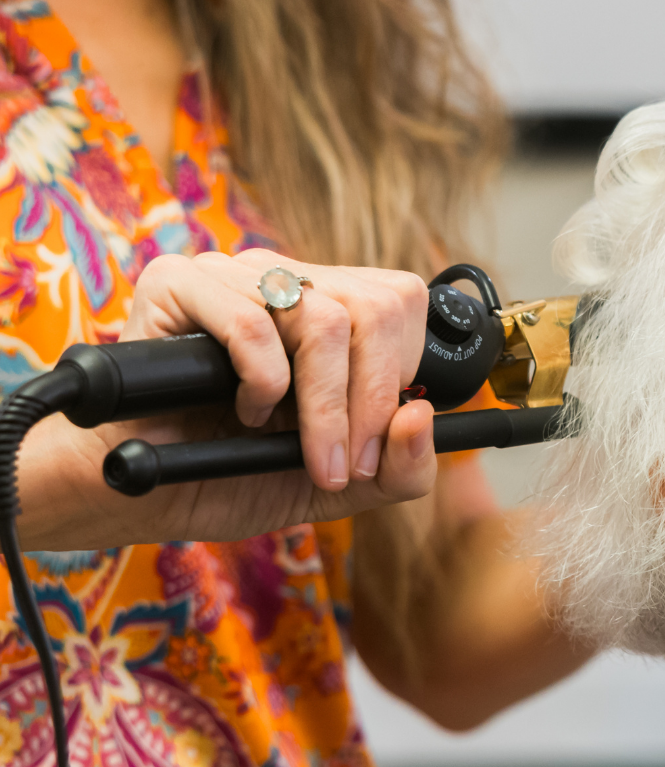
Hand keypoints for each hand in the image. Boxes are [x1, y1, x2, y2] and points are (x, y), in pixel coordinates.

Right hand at [17, 248, 437, 550]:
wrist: (140, 493)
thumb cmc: (230, 476)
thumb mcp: (333, 486)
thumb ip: (396, 469)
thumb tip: (421, 417)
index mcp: (327, 306)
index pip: (401, 300)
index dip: (401, 373)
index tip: (375, 446)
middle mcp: (285, 279)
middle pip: (375, 307)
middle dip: (368, 402)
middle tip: (342, 465)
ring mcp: (232, 273)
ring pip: (322, 317)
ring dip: (321, 405)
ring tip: (289, 445)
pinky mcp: (178, 283)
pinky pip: (253, 323)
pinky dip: (261, 382)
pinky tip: (242, 411)